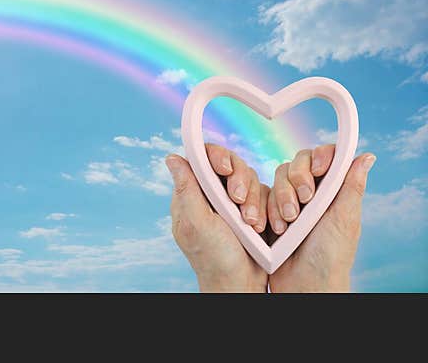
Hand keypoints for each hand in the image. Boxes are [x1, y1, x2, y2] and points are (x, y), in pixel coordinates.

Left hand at [166, 145, 268, 291]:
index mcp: (192, 194)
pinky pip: (266, 193)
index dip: (215, 156)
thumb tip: (172, 157)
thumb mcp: (197, 223)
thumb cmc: (214, 257)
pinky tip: (263, 226)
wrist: (240, 282)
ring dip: (254, 198)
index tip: (224, 169)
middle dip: (240, 180)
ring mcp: (234, 201)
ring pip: (250, 177)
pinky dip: (267, 207)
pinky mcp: (254, 208)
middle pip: (230, 163)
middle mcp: (212, 194)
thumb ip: (186, 189)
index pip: (201, 159)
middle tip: (239, 201)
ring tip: (251, 224)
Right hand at [268, 146, 374, 291]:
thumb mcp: (344, 219)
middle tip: (304, 202)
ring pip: (277, 178)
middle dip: (296, 181)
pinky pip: (260, 194)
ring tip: (287, 224)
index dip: (319, 157)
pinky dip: (264, 209)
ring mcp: (289, 201)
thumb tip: (368, 156)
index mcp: (334, 191)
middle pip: (296, 163)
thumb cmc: (330, 256)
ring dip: (280, 199)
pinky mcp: (269, 211)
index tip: (319, 170)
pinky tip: (273, 228)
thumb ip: (351, 186)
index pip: (325, 157)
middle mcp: (312, 192)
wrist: (303, 284)